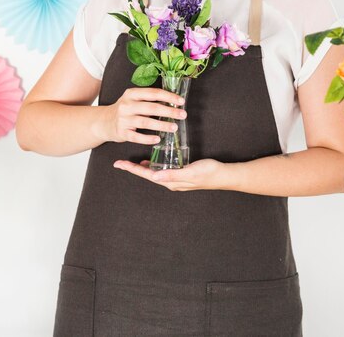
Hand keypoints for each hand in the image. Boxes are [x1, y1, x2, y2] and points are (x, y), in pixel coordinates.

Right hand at [92, 87, 185, 145]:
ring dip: (162, 125)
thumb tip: (173, 102)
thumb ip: (149, 99)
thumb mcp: (134, 99)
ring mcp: (123, 119)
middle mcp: (126, 105)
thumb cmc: (125, 109)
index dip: (168, 97)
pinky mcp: (121, 132)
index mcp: (132, 94)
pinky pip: (137, 137)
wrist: (104, 122)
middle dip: (169, 112)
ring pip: (145, 122)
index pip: (153, 93)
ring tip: (174, 127)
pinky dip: (148, 138)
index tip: (181, 101)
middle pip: (151, 108)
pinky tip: (158, 139)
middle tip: (182, 115)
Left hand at [112, 157, 229, 191]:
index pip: (147, 175)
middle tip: (120, 162)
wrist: (223, 175)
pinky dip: (154, 166)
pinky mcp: (181, 173)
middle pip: (147, 175)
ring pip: (154, 173)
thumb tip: (154, 176)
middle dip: (133, 169)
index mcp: (171, 181)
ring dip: (142, 168)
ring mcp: (176, 178)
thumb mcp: (190, 172)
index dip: (132, 169)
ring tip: (132, 163)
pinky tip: (153, 162)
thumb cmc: (209, 172)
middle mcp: (171, 181)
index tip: (120, 164)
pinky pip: (163, 170)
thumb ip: (173, 174)